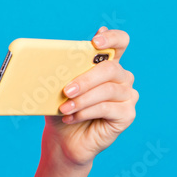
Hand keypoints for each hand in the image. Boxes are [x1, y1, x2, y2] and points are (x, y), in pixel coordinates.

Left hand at [43, 26, 137, 167]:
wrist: (63, 138)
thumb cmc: (62, 108)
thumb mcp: (58, 87)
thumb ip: (62, 72)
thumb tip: (49, 60)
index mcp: (106, 64)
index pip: (120, 42)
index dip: (112, 38)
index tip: (95, 42)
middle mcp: (121, 78)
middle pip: (111, 68)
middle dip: (86, 78)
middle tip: (66, 90)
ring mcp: (127, 96)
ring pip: (108, 90)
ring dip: (83, 99)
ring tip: (64, 108)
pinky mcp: (127, 115)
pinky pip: (108, 108)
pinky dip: (86, 112)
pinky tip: (72, 117)